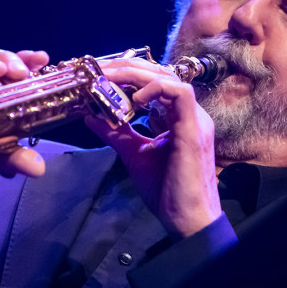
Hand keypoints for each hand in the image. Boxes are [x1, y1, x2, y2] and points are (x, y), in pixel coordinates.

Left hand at [85, 58, 221, 238]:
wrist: (186, 219)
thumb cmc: (166, 190)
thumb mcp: (134, 154)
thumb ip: (116, 132)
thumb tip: (91, 115)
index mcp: (178, 117)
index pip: (156, 81)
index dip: (129, 73)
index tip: (101, 75)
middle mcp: (189, 113)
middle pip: (161, 73)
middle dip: (128, 67)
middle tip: (99, 69)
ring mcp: (194, 119)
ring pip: (170, 78)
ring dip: (137, 74)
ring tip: (110, 78)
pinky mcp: (193, 130)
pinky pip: (180, 94)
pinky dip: (156, 89)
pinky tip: (134, 98)